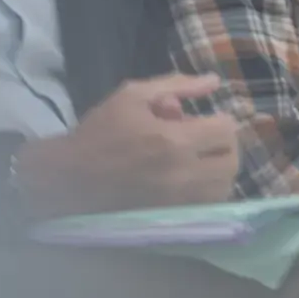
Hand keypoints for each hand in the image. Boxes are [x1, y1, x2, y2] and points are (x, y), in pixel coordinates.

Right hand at [16, 74, 239, 215]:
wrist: (66, 178)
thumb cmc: (99, 132)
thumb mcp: (132, 96)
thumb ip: (177, 85)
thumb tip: (214, 81)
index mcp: (173, 140)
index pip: (226, 131)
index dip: (222, 121)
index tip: (211, 119)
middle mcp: (181, 173)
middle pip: (231, 160)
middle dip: (225, 146)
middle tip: (209, 139)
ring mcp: (178, 199)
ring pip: (224, 186)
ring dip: (220, 169)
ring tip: (202, 159)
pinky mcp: (171, 216)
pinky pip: (208, 205)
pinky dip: (209, 191)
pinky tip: (193, 179)